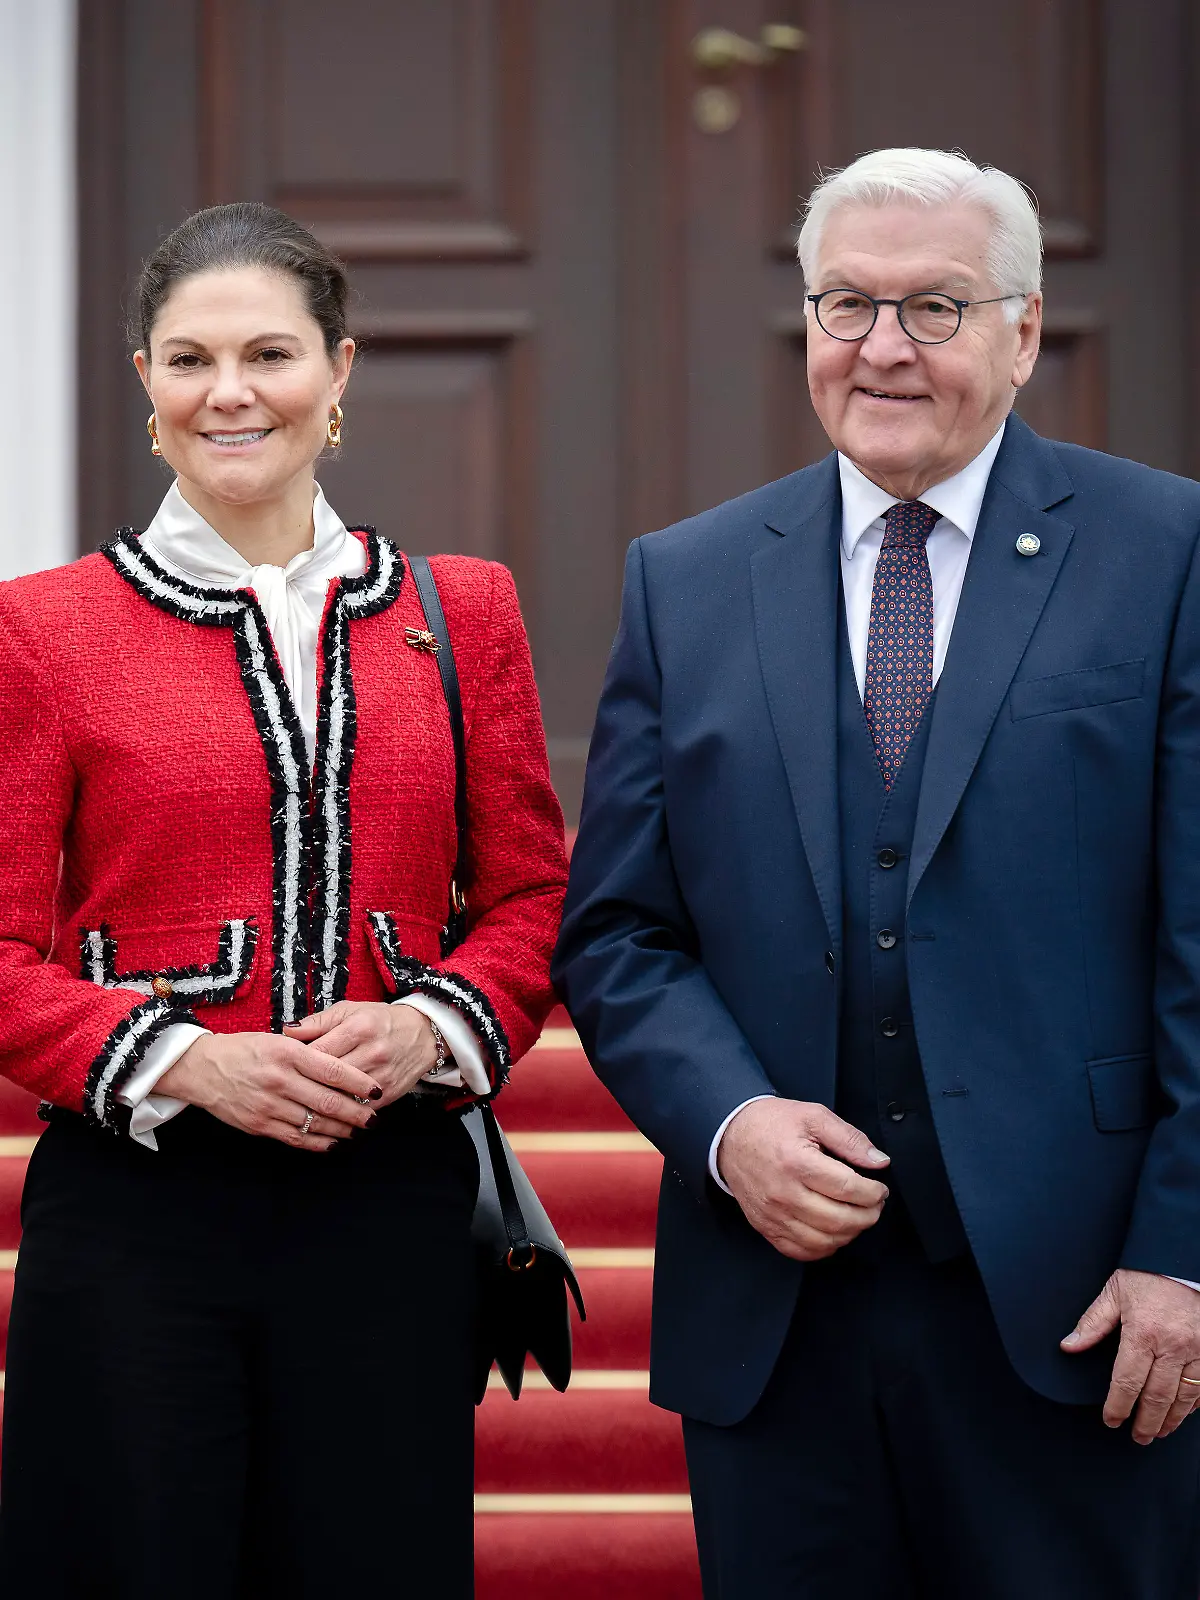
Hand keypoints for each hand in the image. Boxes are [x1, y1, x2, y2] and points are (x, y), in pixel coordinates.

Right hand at [155, 1031, 382, 1150]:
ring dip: (341, 1129)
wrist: (202, 1069)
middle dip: (357, 1112)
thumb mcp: (277, 1040)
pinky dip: (318, 1143)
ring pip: (315, 1122)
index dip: (359, 1083)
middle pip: (328, 1101)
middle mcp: (280, 1079)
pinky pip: (296, 1138)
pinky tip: (333, 1143)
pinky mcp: (259, 1125)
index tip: (376, 1090)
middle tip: (374, 1117)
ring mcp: (269, 1105)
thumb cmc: (243, 1050)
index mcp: (288, 1053)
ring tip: (358, 1130)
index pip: (333, 1070)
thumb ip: (308, 1051)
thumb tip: (342, 1065)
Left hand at [284, 1002, 438, 1107]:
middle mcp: (372, 1051)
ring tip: (302, 1106)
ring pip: (343, 1097)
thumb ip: (317, 1022)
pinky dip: (342, 1113)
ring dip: (322, 1104)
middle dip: (305, 1086)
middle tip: (288, 1091)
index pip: (319, 1052)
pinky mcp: (390, 1093)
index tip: (284, 1069)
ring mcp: (382, 1075)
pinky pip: (359, 1109)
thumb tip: (286, 1032)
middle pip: (329, 1078)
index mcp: (358, 1027)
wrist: (423, 1034)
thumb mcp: (349, 1011)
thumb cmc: (379, 1020)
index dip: (297, 1063)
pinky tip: (327, 1115)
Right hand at [717, 1098, 890, 1260]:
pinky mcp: (766, 1227)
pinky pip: (801, 1251)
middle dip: (869, 1215)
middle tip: (875, 1205)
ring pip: (824, 1240)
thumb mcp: (813, 1116)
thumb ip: (849, 1138)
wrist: (730, 1136)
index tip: (879, 1189)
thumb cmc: (771, 1124)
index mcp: (797, 1162)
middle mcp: (784, 1193)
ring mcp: (773, 1215)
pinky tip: (833, 1232)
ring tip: (857, 1217)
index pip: (848, 1188)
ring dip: (850, 1233)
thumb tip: (878, 1161)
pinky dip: (824, 1247)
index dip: (873, 1192)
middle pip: (840, 1219)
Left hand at [1061, 1269, 1199, 1442]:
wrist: (1184, 1257)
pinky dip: (1194, 1404)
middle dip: (1145, 1422)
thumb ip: (1093, 1322)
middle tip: (1138, 1437)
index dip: (1118, 1406)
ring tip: (1158, 1431)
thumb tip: (1069, 1345)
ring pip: (1185, 1398)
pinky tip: (1184, 1412)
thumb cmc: (1150, 1274)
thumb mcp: (1116, 1291)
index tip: (1111, 1420)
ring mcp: (1199, 1350)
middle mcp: (1173, 1346)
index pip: (1127, 1382)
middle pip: (1157, 1397)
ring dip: (1170, 1419)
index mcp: (1143, 1332)